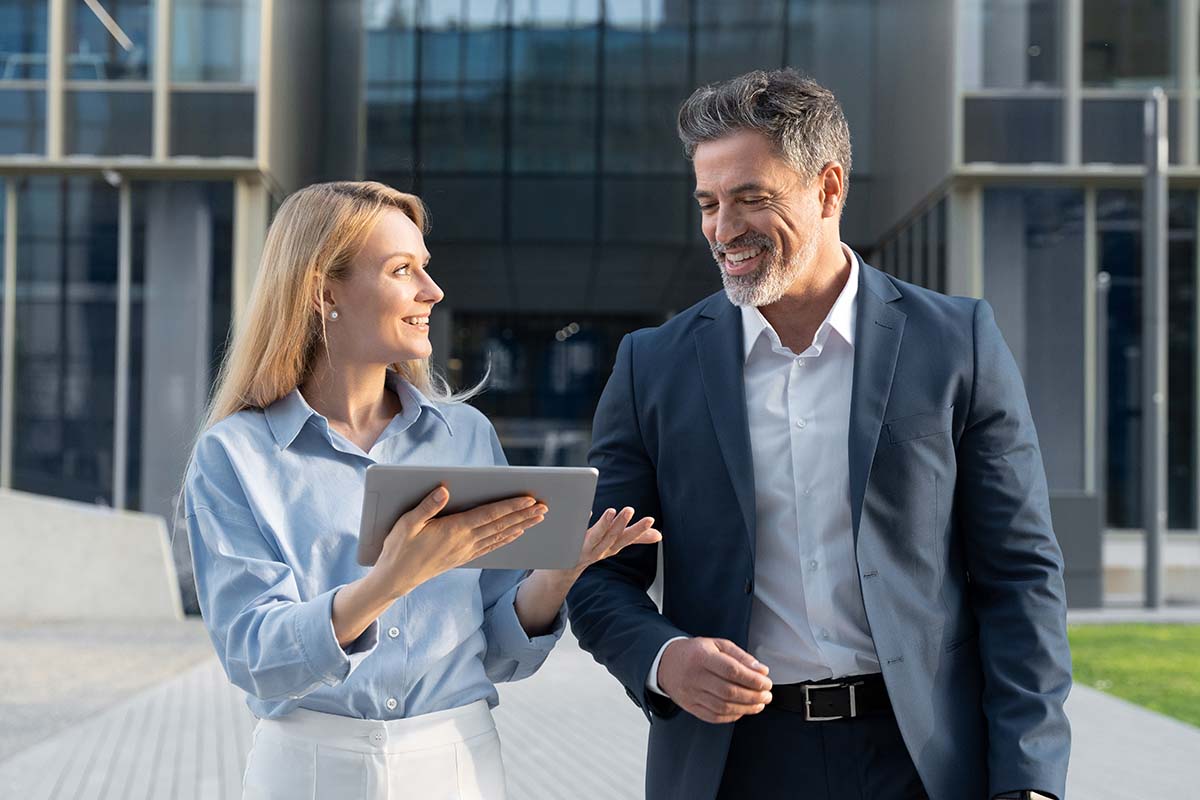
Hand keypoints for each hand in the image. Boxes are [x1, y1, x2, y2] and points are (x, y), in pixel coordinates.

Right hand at [373, 486, 546, 597]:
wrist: (396, 578)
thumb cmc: (399, 548)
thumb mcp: (407, 523)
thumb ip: (427, 506)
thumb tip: (444, 490)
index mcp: (453, 530)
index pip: (489, 515)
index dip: (511, 505)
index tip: (529, 498)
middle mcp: (464, 542)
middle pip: (501, 525)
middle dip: (524, 514)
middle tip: (545, 506)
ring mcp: (465, 551)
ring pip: (500, 536)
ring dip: (521, 525)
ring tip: (538, 517)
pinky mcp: (463, 558)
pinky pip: (491, 546)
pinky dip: (507, 538)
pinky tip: (517, 533)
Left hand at [570, 506, 660, 576]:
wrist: (563, 569)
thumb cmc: (592, 550)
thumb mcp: (615, 544)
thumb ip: (635, 538)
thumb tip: (659, 536)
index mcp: (610, 547)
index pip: (627, 539)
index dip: (639, 530)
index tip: (650, 519)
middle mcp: (598, 550)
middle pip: (611, 537)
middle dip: (621, 524)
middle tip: (630, 510)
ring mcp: (582, 549)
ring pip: (595, 537)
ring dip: (604, 525)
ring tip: (611, 511)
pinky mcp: (567, 546)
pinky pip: (572, 536)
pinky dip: (578, 525)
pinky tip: (585, 512)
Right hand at [657, 637, 771, 723]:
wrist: (665, 663)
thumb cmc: (694, 652)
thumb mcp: (716, 645)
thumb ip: (740, 656)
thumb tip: (761, 670)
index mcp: (702, 657)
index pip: (732, 670)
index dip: (752, 679)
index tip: (766, 682)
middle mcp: (695, 677)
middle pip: (729, 691)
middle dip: (753, 696)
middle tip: (767, 695)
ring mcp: (691, 694)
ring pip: (723, 707)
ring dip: (746, 708)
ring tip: (759, 704)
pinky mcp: (690, 707)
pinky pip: (714, 716)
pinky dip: (732, 716)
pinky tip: (742, 711)